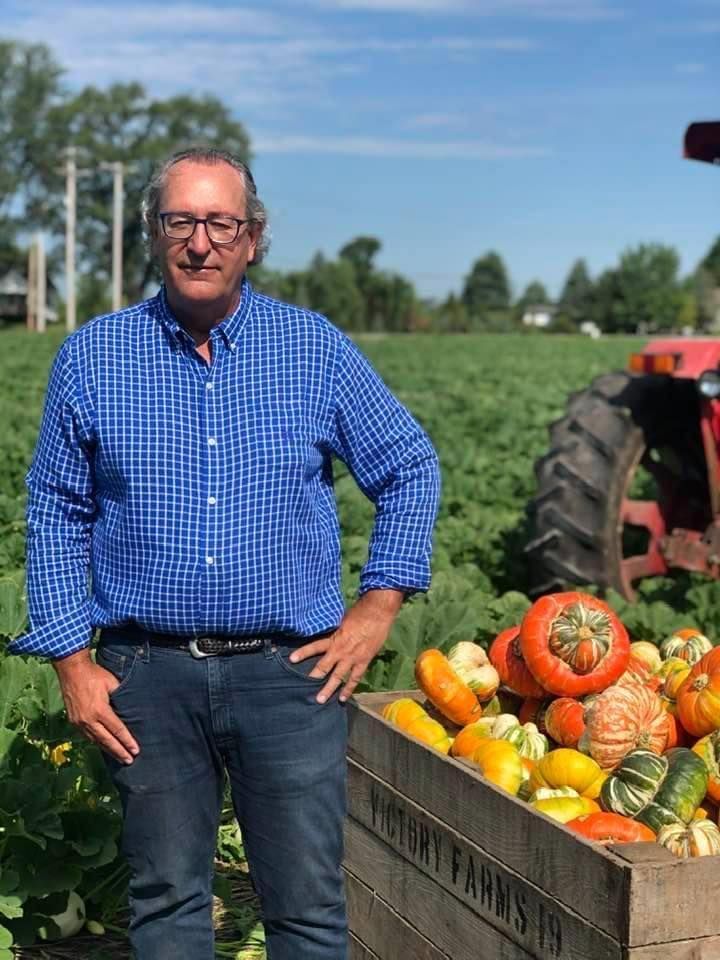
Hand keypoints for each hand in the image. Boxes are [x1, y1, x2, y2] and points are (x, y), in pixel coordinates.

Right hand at [53, 649, 139, 763]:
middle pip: (107, 740)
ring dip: (108, 750)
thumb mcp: (112, 684)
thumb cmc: (95, 674)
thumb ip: (121, 698)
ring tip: (119, 758)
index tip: (136, 750)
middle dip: (119, 751)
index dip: (127, 741)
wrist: (72, 670)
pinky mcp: (73, 721)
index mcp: (100, 710)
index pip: (117, 730)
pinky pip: (87, 736)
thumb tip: (130, 709)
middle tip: (129, 761)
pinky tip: (103, 747)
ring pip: (96, 741)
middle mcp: (88, 720)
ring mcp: (79, 722)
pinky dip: (96, 743)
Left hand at [290, 589, 404, 703]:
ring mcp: (352, 658)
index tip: (291, 660)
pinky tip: (343, 698)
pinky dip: (349, 689)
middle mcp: (340, 650)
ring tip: (320, 700)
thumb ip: (335, 630)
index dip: (303, 653)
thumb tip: (328, 632)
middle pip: (324, 666)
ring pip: (338, 677)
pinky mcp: (364, 661)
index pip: (315, 646)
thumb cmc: (360, 612)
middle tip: (303, 689)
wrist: (377, 613)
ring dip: (328, 689)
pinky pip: (355, 678)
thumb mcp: (342, 619)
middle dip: (313, 678)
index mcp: (334, 638)